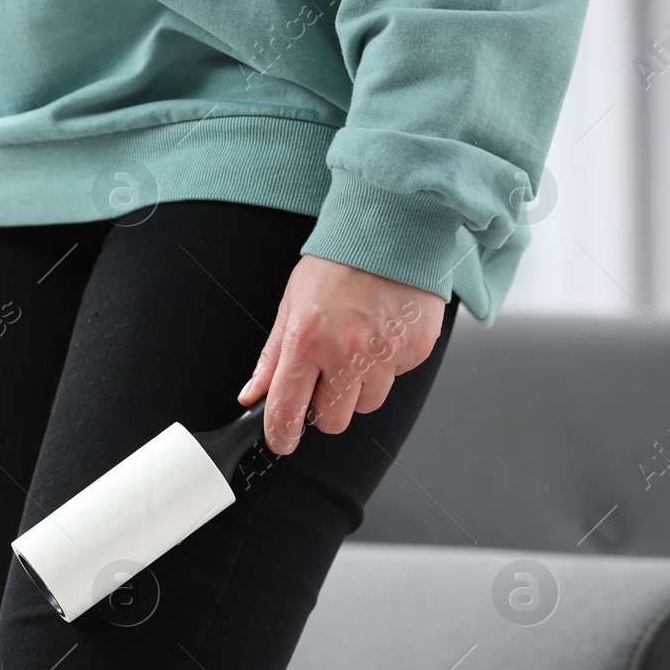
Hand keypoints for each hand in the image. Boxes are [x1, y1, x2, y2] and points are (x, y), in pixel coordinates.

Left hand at [237, 255, 443, 454]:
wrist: (391, 229)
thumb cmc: (337, 264)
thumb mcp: (291, 305)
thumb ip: (272, 357)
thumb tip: (252, 396)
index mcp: (308, 341)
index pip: (288, 410)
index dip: (281, 435)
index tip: (281, 441)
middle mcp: (348, 353)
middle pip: (333, 421)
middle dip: (325, 407)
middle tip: (325, 377)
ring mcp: (387, 353)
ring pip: (367, 403)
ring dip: (358, 387)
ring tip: (356, 347)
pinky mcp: (417, 349)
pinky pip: (397, 378)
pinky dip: (387, 364)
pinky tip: (381, 333)